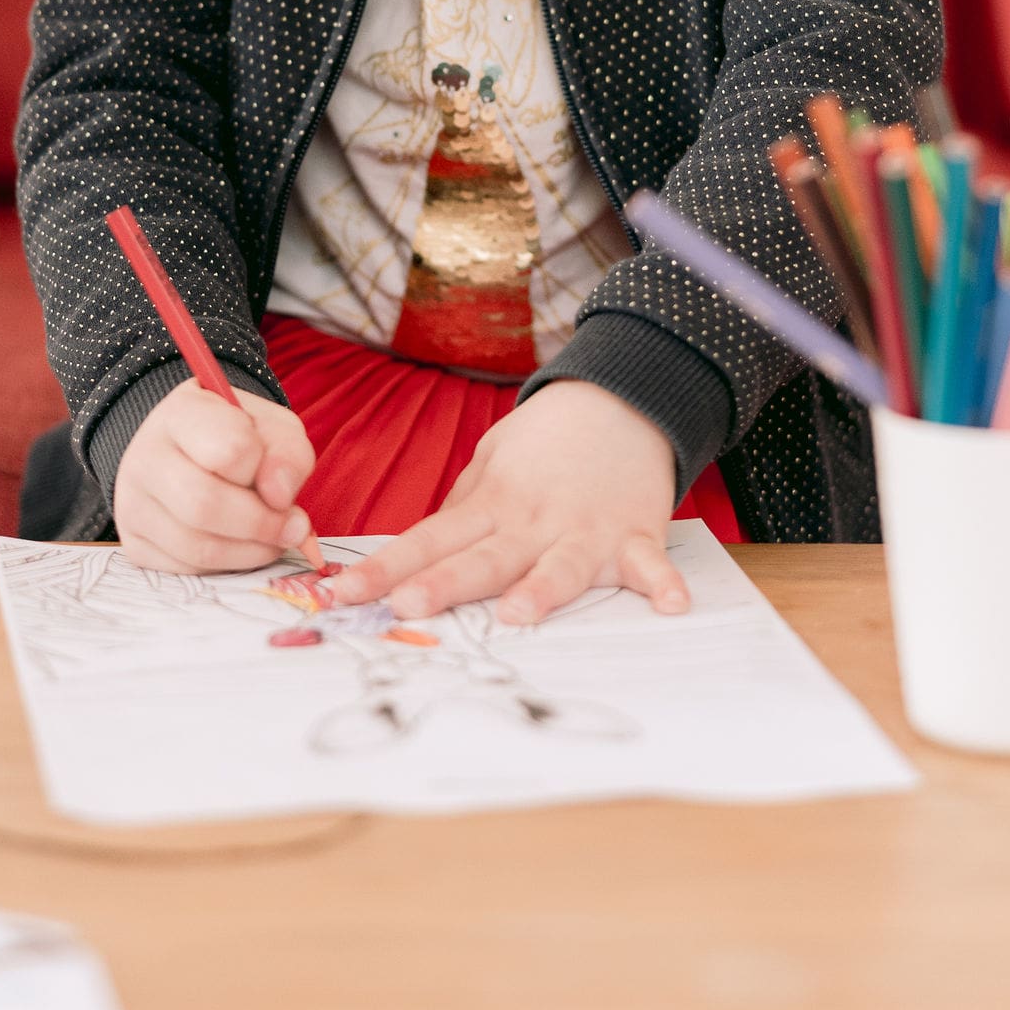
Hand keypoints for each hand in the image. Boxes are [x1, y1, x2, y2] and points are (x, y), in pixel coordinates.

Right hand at [114, 378, 316, 573]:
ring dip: (250, 552)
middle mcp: (145, 456)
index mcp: (180, 413)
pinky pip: (186, 570)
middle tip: (292, 527)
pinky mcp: (134, 545)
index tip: (278, 480)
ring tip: (272, 539)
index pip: (230, 450)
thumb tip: (280, 499)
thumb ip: (288, 455)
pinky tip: (240, 547)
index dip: (266, 471)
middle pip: (205, 504)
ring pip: (196, 547)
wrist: (190, 456)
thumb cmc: (238, 438)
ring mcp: (132, 503)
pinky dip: (226, 567)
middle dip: (262, 524)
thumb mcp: (274, 429)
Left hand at [322, 381, 689, 625]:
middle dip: (443, 584)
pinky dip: (662, 582)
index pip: (428, 541)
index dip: (383, 569)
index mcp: (492, 503)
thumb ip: (464, 508)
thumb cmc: (549, 437)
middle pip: (482, 558)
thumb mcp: (493, 460)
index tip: (339, 595)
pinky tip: (670, 603)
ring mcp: (586, 528)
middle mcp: (533, 520)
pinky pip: (649, 564)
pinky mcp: (636, 534)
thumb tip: (425, 556)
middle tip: (405, 606)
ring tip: (518, 614)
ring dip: (541, 590)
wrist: (622, 394)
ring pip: (559, 566)